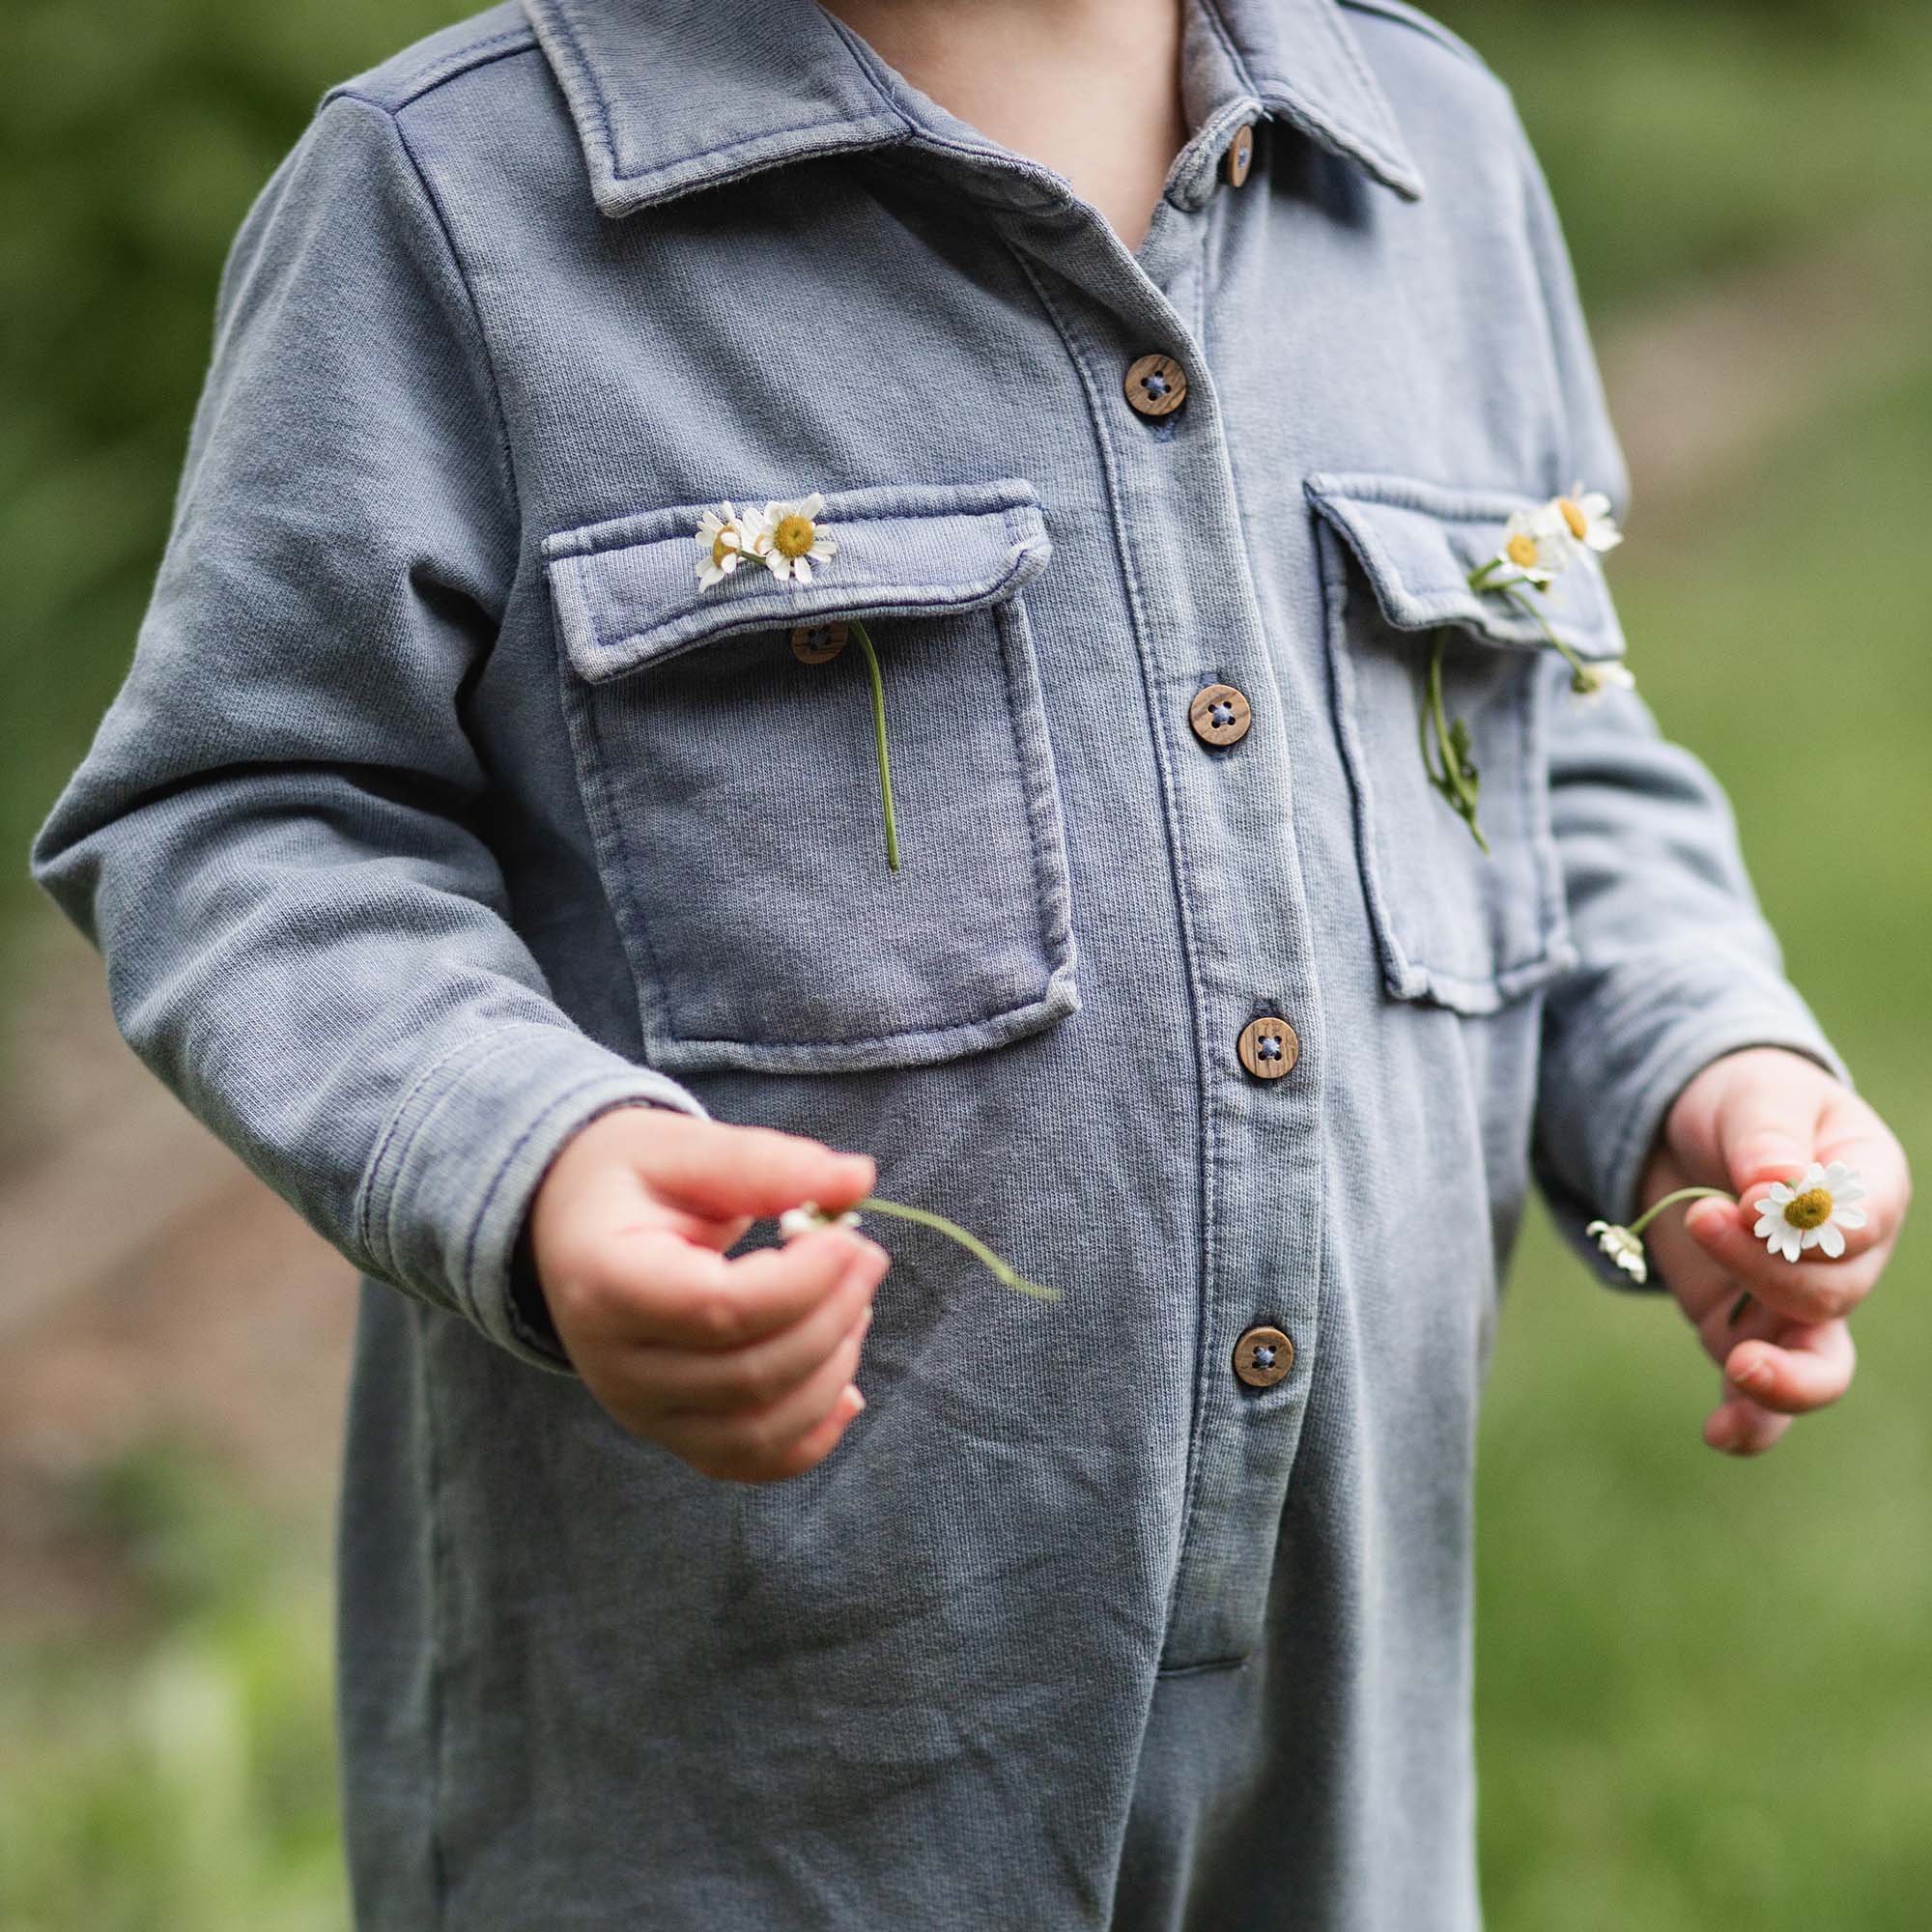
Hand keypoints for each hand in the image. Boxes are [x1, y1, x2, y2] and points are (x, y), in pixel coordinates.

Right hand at [527, 1105, 887, 1481]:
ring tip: (855, 1304)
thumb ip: (764, 1165)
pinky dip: (812, 1434)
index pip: (718, 1310)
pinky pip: (751, 1462)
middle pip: (750, 1375)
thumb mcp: (682, 1150)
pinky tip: (847, 1385)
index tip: (849, 1237)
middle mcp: (616, 1367)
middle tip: (867, 1257)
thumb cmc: (627, 1181)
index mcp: (606, 1285)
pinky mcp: (672, 1434)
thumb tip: (858, 1178)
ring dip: (831, 1373)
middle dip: (832, 1316)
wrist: (570, 1228)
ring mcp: (641, 1412)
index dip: (803, 1282)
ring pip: (759, 1432)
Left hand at [1636, 1047, 1908, 1455]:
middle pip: (1830, 1293)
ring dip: (1785, 1378)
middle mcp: (1847, 1260)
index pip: (1865, 1223)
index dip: (1809, 1223)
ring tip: (1741, 1367)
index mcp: (1868, 1190)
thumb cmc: (1743, 1102)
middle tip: (1701, 1215)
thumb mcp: (1755, 1098)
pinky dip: (1749, 1422)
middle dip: (1762, 1266)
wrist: (1690, 1128)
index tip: (1745, 1196)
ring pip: (1819, 1366)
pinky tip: (1719, 1434)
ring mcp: (1797, 1306)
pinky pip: (1761, 1396)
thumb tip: (1777, 1185)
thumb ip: (1768, 1140)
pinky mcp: (1744, 1333)